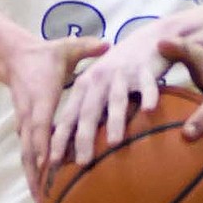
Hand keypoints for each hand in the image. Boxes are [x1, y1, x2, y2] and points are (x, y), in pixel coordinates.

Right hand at [5, 34, 107, 197]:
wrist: (14, 57)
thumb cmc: (46, 55)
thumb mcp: (66, 48)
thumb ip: (87, 47)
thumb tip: (108, 43)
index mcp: (41, 97)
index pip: (41, 124)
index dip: (44, 143)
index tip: (49, 163)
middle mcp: (30, 116)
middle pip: (30, 149)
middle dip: (37, 174)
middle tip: (45, 198)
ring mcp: (25, 125)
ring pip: (27, 157)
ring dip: (34, 181)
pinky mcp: (25, 131)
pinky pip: (28, 156)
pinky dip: (33, 175)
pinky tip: (40, 193)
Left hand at [51, 24, 173, 167]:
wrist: (147, 39)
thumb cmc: (119, 71)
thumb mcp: (98, 86)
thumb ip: (88, 110)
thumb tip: (75, 147)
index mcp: (84, 85)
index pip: (69, 116)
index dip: (60, 139)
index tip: (53, 163)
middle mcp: (100, 80)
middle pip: (89, 111)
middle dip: (84, 137)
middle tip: (82, 162)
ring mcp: (122, 75)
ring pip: (116, 100)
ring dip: (114, 120)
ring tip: (114, 143)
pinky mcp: (145, 70)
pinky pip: (147, 86)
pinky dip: (148, 97)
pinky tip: (150, 111)